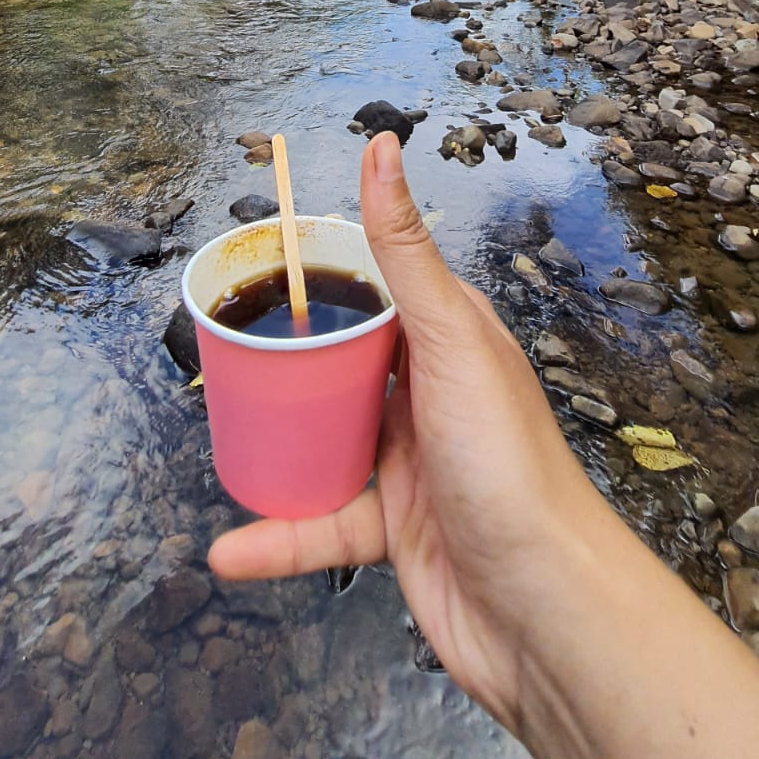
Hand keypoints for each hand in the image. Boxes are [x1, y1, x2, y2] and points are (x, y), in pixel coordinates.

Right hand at [209, 129, 594, 732]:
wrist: (543, 611)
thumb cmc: (506, 464)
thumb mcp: (451, 341)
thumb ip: (405, 252)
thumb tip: (381, 147)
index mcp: (450, 338)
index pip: (382, 284)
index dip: (325, 270)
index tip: (262, 259)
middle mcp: (430, 393)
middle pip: (342, 363)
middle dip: (285, 359)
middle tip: (221, 351)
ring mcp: (411, 462)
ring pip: (323, 440)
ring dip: (272, 447)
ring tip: (215, 437)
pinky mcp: (393, 529)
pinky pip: (322, 524)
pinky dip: (277, 537)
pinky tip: (230, 548)